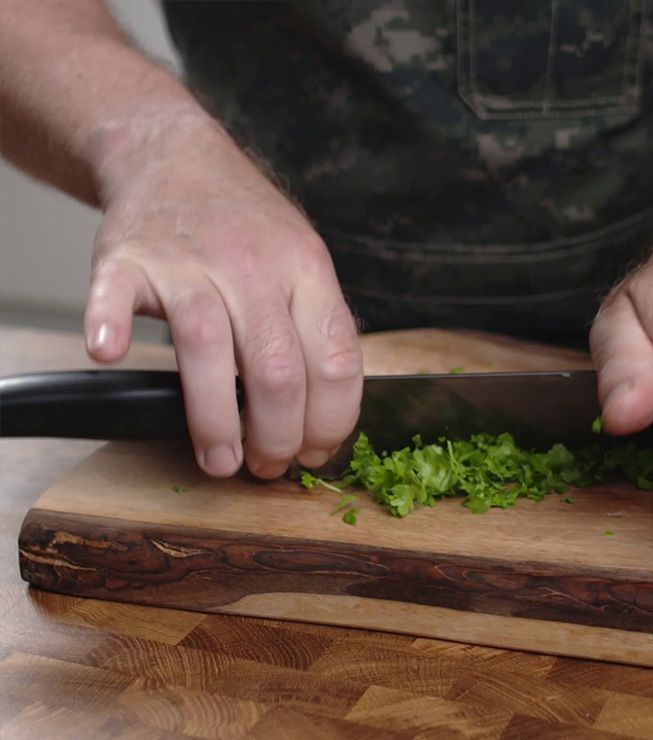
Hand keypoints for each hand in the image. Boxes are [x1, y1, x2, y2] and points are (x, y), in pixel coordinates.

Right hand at [84, 115, 361, 478]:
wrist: (178, 155)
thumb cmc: (246, 227)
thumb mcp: (304, 264)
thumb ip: (316, 331)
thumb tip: (323, 423)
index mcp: (308, 271)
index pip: (336, 360)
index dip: (330, 421)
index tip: (315, 453)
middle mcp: (254, 265)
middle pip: (277, 367)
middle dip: (277, 435)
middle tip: (265, 466)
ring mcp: (189, 260)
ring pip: (209, 346)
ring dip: (214, 417)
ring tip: (221, 460)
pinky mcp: (129, 257)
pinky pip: (117, 294)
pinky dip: (111, 325)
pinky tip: (113, 355)